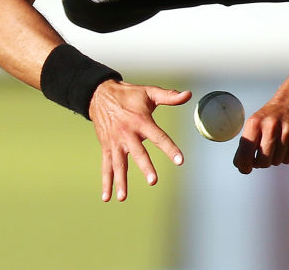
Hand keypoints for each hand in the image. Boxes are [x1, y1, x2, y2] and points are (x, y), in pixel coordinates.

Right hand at [88, 80, 191, 200]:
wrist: (100, 94)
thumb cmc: (129, 95)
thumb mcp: (149, 92)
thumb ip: (169, 96)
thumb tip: (188, 95)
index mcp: (141, 121)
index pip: (158, 137)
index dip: (170, 148)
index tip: (180, 160)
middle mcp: (127, 134)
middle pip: (138, 153)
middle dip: (145, 167)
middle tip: (153, 181)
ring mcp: (115, 142)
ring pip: (119, 164)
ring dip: (121, 180)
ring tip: (123, 197)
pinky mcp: (106, 147)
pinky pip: (106, 166)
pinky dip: (106, 181)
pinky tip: (107, 197)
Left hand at [232, 99, 288, 173]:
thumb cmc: (269, 117)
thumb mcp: (253, 124)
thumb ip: (246, 144)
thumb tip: (240, 164)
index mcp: (255, 123)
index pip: (246, 152)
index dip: (244, 165)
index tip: (245, 169)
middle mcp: (271, 126)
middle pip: (263, 162)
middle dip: (260, 163)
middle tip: (261, 156)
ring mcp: (286, 131)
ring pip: (276, 162)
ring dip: (274, 158)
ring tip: (275, 145)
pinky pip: (288, 159)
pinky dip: (285, 156)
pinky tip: (285, 145)